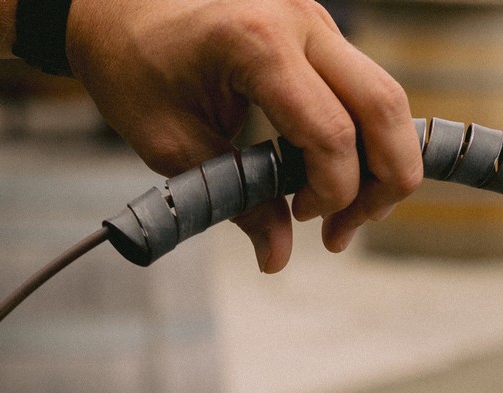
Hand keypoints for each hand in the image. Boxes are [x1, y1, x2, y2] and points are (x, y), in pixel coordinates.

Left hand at [66, 0, 422, 271]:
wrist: (116, 9)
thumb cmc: (133, 67)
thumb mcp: (172, 145)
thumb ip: (234, 199)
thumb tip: (278, 258)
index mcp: (257, 43)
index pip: (333, 133)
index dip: (331, 192)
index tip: (302, 219)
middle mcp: (299, 22)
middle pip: (385, 107)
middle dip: (385, 181)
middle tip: (347, 229)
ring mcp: (315, 22)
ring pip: (386, 98)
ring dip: (381, 163)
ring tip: (344, 212)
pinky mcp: (318, 33)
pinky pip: (364, 90)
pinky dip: (363, 140)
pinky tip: (330, 176)